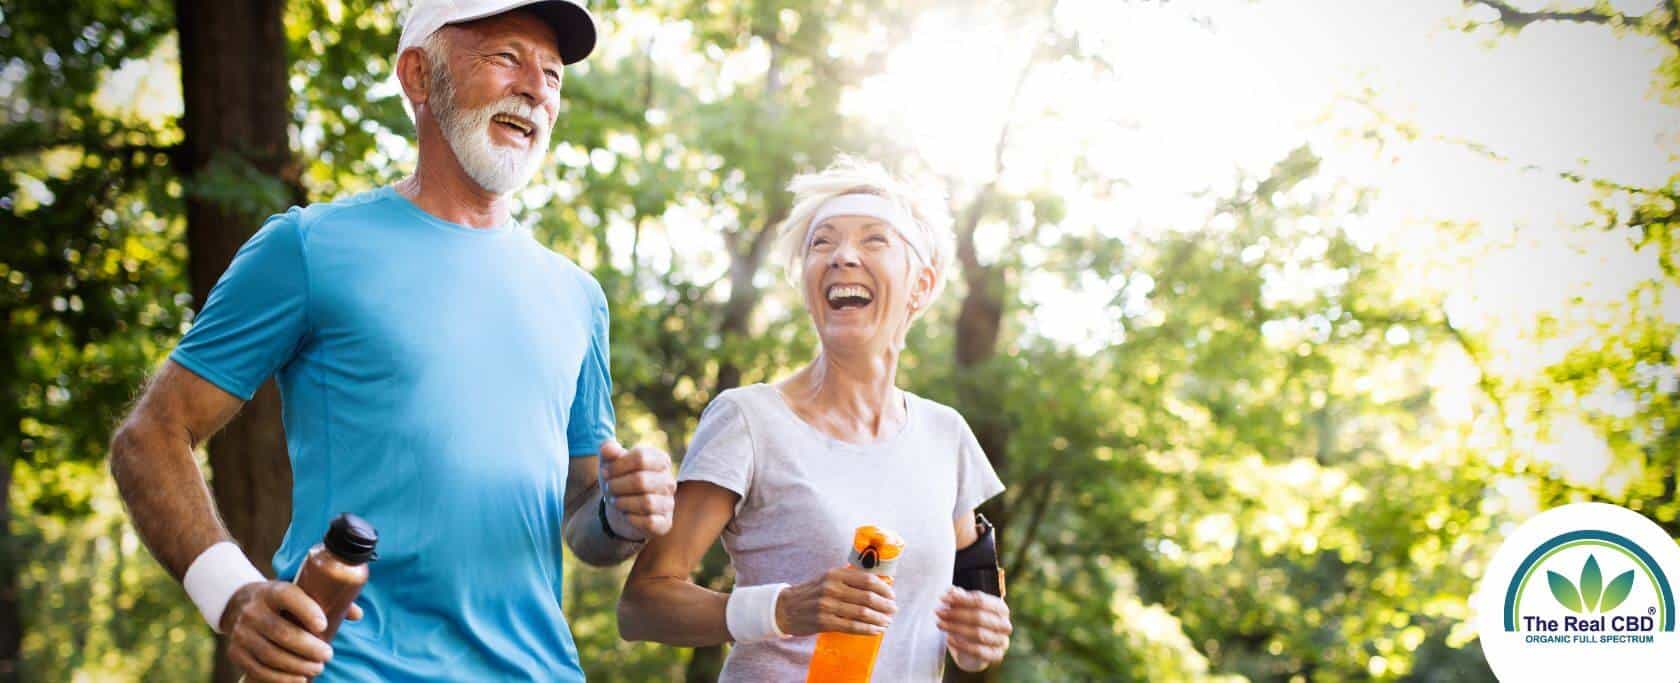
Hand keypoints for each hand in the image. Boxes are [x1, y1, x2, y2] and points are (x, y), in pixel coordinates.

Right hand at [220, 580, 335, 681]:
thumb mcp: (297, 591)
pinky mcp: (236, 652)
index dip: (307, 611)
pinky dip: (280, 678)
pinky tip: (299, 680)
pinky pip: (258, 669)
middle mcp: (253, 611)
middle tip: (327, 655)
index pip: (288, 597)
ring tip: (317, 668)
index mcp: (271, 591)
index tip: (324, 626)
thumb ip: (326, 599)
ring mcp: (242, 633)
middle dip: (308, 648)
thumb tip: (356, 614)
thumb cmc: (280, 601)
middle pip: (281, 632)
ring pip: (271, 654)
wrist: (237, 605)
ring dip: (297, 666)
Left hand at [599, 440, 676, 539]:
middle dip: (617, 486)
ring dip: (623, 502)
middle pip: (641, 480)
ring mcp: (669, 503)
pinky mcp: (665, 523)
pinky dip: (632, 519)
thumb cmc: (618, 480)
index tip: (605, 472)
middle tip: (608, 488)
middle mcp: (669, 481)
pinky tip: (626, 515)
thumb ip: (608, 451)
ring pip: (647, 503)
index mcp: (660, 460)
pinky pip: (650, 522)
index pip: (640, 457)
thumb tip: (608, 447)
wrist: (620, 509)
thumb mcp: (610, 464)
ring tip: (615, 501)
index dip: (617, 465)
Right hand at [774, 566, 896, 636]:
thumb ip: (849, 579)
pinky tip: (876, 630)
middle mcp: (831, 588)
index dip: (883, 588)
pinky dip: (868, 629)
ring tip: (887, 621)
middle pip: (867, 597)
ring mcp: (827, 605)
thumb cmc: (812, 593)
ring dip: (879, 619)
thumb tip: (879, 584)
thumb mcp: (828, 578)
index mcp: (835, 574)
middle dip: (885, 605)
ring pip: (862, 613)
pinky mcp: (824, 622)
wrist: (786, 608)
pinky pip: (852, 627)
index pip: (867, 579)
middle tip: (893, 610)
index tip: (892, 595)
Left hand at [937, 587, 1011, 671]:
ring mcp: (1002, 641)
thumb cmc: (970, 622)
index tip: (942, 598)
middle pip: (979, 617)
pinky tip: (948, 639)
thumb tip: (951, 590)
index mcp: (1001, 608)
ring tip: (940, 624)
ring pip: (979, 634)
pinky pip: (979, 651)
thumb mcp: (965, 608)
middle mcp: (1005, 624)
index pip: (980, 600)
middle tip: (939, 612)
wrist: (975, 646)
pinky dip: (962, 645)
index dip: (960, 599)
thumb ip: (959, 598)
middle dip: (956, 614)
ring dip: (956, 628)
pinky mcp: (996, 656)